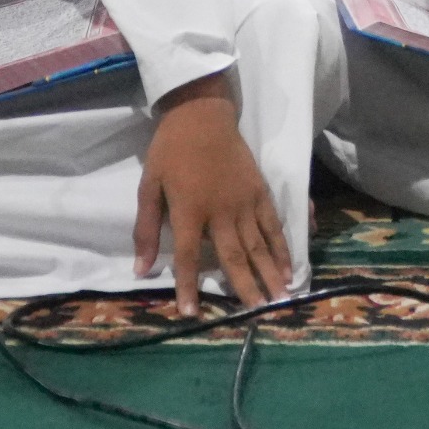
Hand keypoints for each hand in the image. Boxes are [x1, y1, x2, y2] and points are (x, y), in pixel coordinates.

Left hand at [135, 75, 290, 315]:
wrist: (202, 114)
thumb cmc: (171, 150)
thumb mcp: (148, 186)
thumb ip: (146, 228)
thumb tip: (140, 268)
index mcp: (190, 210)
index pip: (188, 257)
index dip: (188, 286)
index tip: (191, 314)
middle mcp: (221, 211)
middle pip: (234, 256)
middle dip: (246, 287)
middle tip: (259, 312)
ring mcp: (245, 201)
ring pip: (258, 244)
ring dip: (268, 272)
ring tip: (281, 297)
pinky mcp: (260, 191)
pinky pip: (273, 224)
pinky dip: (281, 246)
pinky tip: (287, 264)